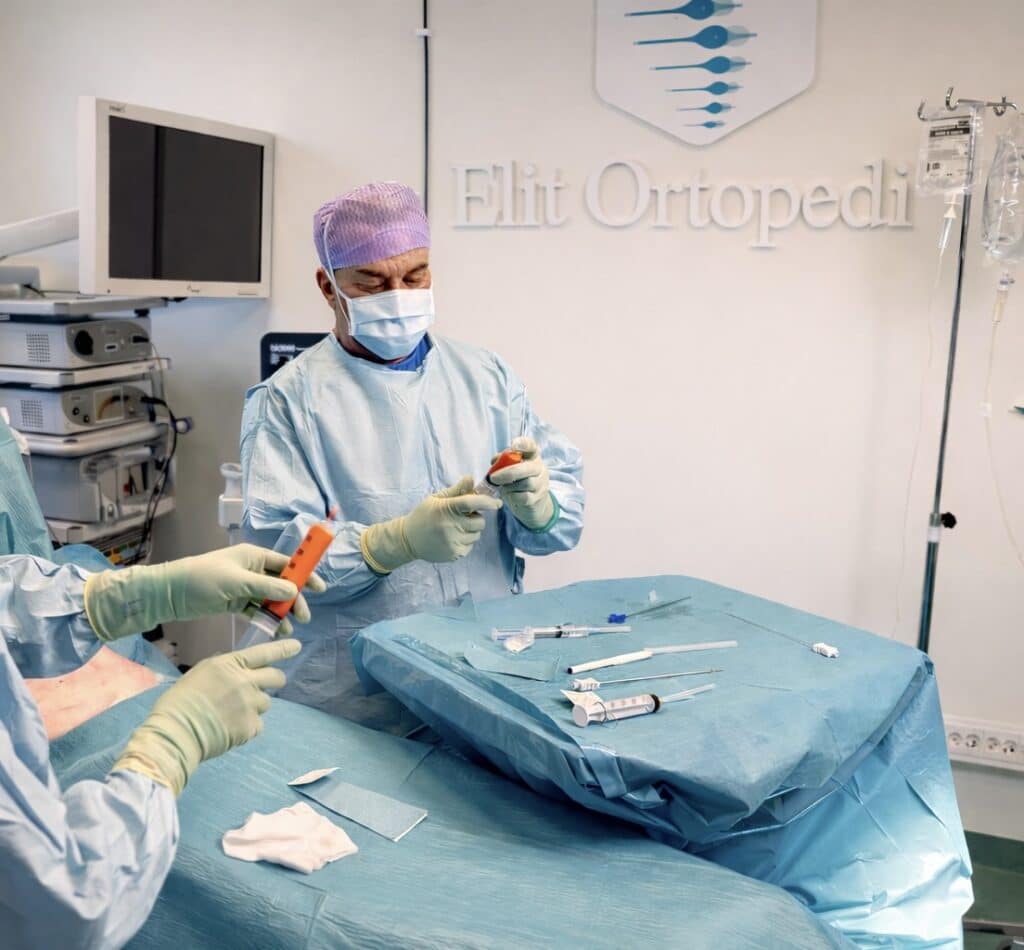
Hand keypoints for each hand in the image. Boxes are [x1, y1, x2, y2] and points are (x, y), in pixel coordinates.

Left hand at [84, 544, 326, 641]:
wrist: (170, 593)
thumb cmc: (202, 579)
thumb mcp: (236, 582)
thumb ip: (266, 587)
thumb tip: (292, 591)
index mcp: (254, 556)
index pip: (286, 564)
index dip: (304, 574)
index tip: (319, 588)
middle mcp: (252, 569)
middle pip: (282, 584)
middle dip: (294, 600)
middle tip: (304, 617)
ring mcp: (244, 586)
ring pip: (271, 599)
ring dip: (282, 612)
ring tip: (290, 629)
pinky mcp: (235, 602)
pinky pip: (258, 610)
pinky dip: (267, 618)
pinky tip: (275, 630)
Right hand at [113, 638, 301, 795]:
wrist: (175, 732)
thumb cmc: (178, 703)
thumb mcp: (199, 674)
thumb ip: (223, 670)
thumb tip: (236, 670)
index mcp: (228, 664)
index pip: (263, 652)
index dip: (282, 649)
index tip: (297, 646)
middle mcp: (244, 681)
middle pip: (275, 677)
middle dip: (274, 680)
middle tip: (261, 688)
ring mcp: (249, 704)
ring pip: (266, 702)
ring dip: (255, 707)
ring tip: (231, 715)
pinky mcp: (250, 726)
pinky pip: (258, 725)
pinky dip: (247, 728)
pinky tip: (229, 730)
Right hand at [360, 476, 501, 571]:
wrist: (408, 539)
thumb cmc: (425, 515)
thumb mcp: (437, 499)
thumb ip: (457, 490)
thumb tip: (471, 478)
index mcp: (445, 508)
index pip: (471, 503)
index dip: (487, 502)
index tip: (497, 503)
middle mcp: (449, 526)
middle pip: (479, 521)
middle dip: (476, 517)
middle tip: (463, 516)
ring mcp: (452, 541)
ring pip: (477, 534)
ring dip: (471, 530)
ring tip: (455, 528)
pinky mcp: (454, 553)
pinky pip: (471, 545)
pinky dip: (466, 541)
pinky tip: (452, 538)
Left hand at [487, 436, 556, 530]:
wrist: (532, 502)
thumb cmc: (518, 480)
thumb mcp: (511, 468)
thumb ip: (503, 461)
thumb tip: (494, 461)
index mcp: (532, 456)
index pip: (531, 446)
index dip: (523, 444)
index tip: (513, 445)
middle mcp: (539, 468)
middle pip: (527, 468)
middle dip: (508, 473)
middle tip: (493, 478)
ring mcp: (541, 484)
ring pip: (526, 483)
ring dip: (509, 486)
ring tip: (502, 487)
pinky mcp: (538, 498)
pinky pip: (524, 497)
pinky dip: (513, 496)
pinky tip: (508, 495)